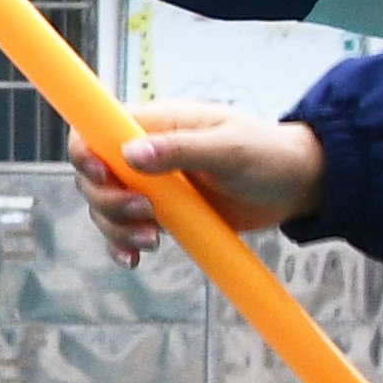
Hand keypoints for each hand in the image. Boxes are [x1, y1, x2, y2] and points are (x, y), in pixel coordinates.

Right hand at [76, 103, 328, 263]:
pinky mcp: (163, 215)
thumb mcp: (229, 149)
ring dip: (117, 228)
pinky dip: (122, 246)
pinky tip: (135, 258)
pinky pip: (126, 231)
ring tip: (153, 239)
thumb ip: (179, 149)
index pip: (95, 128)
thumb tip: (130, 154)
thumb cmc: (269, 154)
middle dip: (107, 200)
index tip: (102, 175)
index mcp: (156, 124)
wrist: (298, 186)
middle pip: (93, 176)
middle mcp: (145, 154)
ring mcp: (152, 186)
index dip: (84, 151)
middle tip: (145, 213)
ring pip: (105, 208)